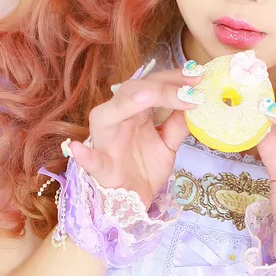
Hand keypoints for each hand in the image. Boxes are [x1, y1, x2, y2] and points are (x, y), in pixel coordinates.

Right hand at [68, 64, 202, 205]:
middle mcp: (115, 119)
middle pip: (130, 91)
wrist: (134, 198)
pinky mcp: (102, 168)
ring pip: (106, 116)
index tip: (197, 78)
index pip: (150, 84)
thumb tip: (196, 100)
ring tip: (146, 97)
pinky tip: (78, 150)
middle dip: (160, 88)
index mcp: (132, 110)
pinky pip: (92, 161)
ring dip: (126, 105)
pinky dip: (85, 156)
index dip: (172, 79)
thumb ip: (178, 123)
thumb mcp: (168, 142)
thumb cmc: (146, 165)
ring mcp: (105, 142)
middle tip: (188, 91)